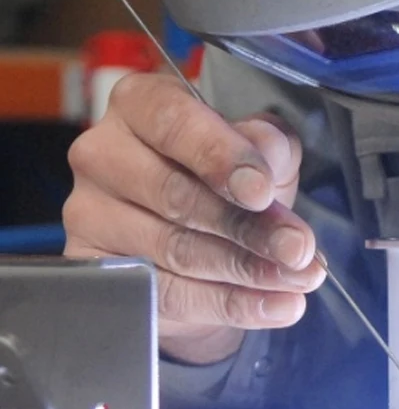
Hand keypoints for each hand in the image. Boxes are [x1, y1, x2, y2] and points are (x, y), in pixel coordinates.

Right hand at [63, 74, 323, 363]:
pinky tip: (277, 305)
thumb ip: (268, 144)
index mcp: (142, 103)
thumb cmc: (225, 179)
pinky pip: (168, 293)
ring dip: (249, 269)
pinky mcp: (94, 268)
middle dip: (251, 226)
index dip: (220, 157)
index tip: (262, 190)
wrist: (197, 240)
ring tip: (300, 279)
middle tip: (299, 248)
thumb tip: (267, 153)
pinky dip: (231, 303)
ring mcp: (89, 212)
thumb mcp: (261, 151)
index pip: (174, 121)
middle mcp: (103, 151)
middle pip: (177, 194)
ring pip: (176, 249)